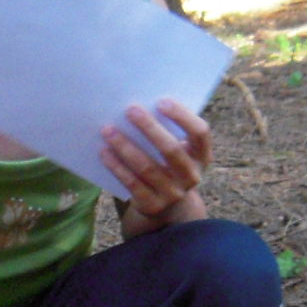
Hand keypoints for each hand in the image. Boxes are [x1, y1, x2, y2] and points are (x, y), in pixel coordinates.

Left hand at [102, 99, 210, 224]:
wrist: (166, 205)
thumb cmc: (167, 164)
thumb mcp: (178, 150)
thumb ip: (168, 131)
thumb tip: (140, 106)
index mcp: (202, 156)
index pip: (200, 133)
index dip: (182, 116)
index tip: (161, 101)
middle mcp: (191, 176)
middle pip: (171, 150)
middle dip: (150, 128)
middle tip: (130, 109)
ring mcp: (173, 194)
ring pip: (148, 168)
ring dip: (126, 147)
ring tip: (108, 130)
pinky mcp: (153, 205)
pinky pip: (132, 184)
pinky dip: (117, 167)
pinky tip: (104, 152)